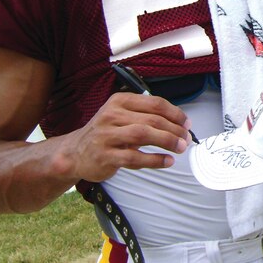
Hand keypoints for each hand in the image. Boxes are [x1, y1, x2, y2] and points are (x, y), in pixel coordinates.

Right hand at [59, 92, 192, 181]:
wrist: (75, 153)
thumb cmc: (107, 134)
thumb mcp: (122, 116)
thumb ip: (146, 116)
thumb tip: (179, 124)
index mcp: (120, 101)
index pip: (154, 103)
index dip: (175, 113)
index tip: (187, 123)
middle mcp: (112, 115)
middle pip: (152, 119)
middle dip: (174, 129)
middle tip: (186, 139)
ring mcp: (106, 135)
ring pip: (143, 134)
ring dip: (166, 141)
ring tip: (180, 147)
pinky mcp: (105, 155)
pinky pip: (134, 157)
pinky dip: (154, 159)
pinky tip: (167, 161)